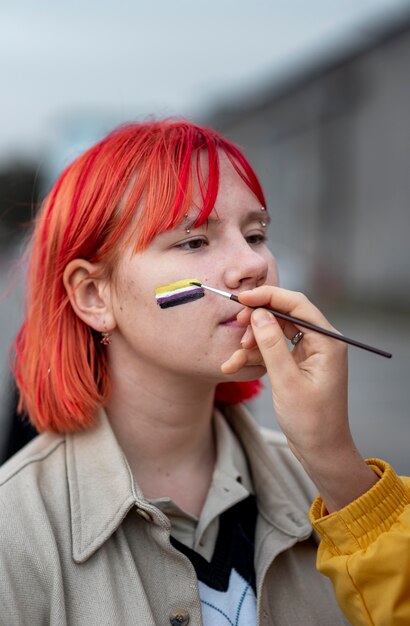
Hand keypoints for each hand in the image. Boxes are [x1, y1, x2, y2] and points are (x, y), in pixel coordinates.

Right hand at [221, 286, 377, 511]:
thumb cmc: (312, 421)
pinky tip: (235, 366)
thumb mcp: (287, 382)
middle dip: (257, 321)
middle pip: (284, 316)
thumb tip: (259, 314)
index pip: (297, 304)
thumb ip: (272, 345)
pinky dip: (254, 357)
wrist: (320, 450)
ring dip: (252, 343)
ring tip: (234, 358)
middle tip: (238, 328)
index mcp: (327, 342)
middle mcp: (320, 343)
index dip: (269, 296)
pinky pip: (272, 351)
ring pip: (274, 333)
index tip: (243, 298)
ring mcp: (308, 354)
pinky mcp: (296, 365)